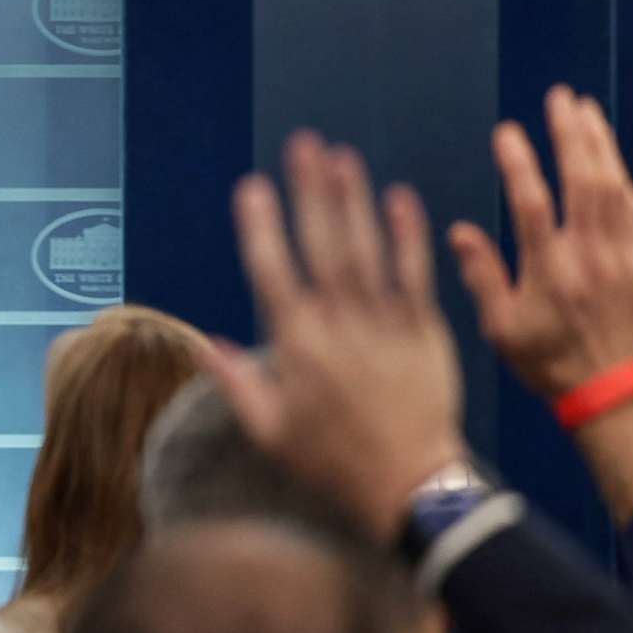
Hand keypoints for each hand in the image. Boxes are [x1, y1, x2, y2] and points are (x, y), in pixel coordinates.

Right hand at [208, 133, 466, 541]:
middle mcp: (339, 327)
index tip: (252, 187)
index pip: (273, 273)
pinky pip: (416, 275)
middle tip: (303, 145)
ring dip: (354, 201)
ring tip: (342, 157)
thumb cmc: (333, 465)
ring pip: (367, 251)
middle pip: (322, 247)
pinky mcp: (426, 332)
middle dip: (311, 193)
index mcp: (297, 348)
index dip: (261, 228)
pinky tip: (400, 198)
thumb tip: (206, 344)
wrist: (413, 487)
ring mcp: (385, 326)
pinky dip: (409, 236)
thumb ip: (236, 384)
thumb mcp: (270, 433)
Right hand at [449, 87, 632, 398]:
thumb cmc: (547, 361)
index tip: (506, 133)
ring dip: (600, 145)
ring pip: (613, 188)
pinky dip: (620, 177)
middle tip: (559, 98)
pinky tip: (609, 157)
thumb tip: (460, 232)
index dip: (519, 165)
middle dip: (571, 135)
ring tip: (585, 110)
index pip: (532, 206)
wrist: (608, 387)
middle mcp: (588, 258)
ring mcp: (620, 257)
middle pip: (582, 182)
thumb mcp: (500, 329)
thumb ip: (482, 277)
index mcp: (549, 273)